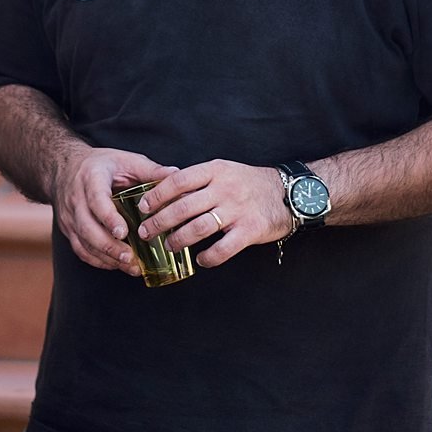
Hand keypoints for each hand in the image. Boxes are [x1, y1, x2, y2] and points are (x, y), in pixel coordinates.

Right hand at [50, 147, 174, 273]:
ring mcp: (69, 216)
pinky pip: (80, 250)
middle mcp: (75, 199)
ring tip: (131, 266)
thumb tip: (175, 175)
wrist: (64, 167)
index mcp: (91, 178)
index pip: (96, 200)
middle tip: (132, 258)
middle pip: (88, 228)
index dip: (109, 218)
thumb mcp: (125, 160)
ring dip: (107, 258)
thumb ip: (149, 170)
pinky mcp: (68, 229)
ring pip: (83, 243)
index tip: (124, 233)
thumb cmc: (100, 164)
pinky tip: (117, 265)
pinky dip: (98, 260)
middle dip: (110, 246)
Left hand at [136, 160, 295, 269]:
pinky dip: (208, 257)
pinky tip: (201, 260)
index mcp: (215, 171)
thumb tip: (165, 192)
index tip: (142, 207)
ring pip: (198, 228)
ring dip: (178, 240)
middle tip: (145, 232)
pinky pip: (222, 249)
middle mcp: (224, 189)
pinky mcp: (249, 230)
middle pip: (183, 207)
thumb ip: (199, 181)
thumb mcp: (225, 171)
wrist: (290, 193)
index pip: (178, 181)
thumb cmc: (250, 183)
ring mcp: (237, 210)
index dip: (156, 195)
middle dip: (159, 222)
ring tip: (169, 246)